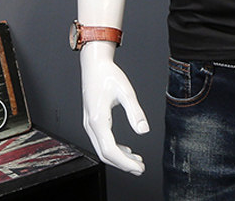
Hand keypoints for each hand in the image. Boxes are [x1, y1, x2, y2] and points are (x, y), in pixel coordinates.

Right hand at [80, 42, 149, 174]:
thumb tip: (144, 131)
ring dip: (119, 158)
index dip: (125, 163)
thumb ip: (135, 112)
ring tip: (136, 160)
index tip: (139, 167)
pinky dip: (114, 149)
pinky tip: (126, 149)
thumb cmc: (109, 75)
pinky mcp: (92, 122)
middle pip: (105, 154)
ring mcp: (89, 125)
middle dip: (123, 164)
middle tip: (140, 168)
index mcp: (98, 120)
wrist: (94, 65)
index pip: (110, 150)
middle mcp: (90, 125)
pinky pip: (101, 142)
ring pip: (102, 150)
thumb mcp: (126, 92)